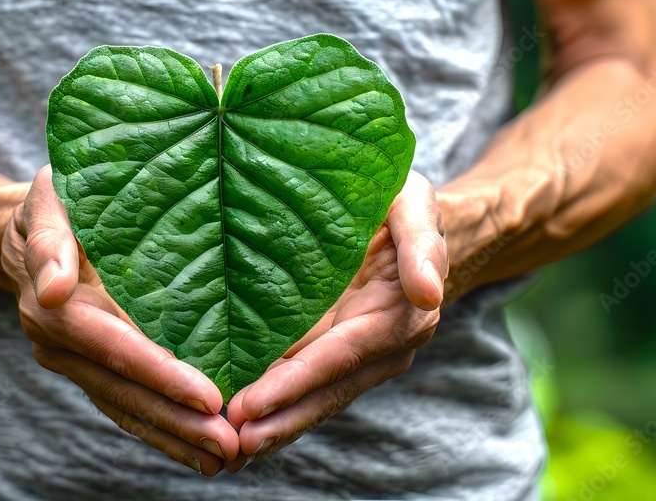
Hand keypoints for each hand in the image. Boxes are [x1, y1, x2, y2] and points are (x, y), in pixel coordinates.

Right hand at [1, 166, 239, 474]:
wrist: (22, 226)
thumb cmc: (53, 197)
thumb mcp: (48, 199)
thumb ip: (51, 241)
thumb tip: (53, 287)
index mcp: (53, 305)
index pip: (113, 346)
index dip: (159, 373)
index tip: (208, 398)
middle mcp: (58, 344)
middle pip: (123, 391)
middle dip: (177, 421)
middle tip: (230, 445)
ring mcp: (72, 362)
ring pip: (126, 408)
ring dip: (174, 437)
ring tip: (224, 459)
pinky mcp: (87, 369)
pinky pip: (124, 405)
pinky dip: (160, 431)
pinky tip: (197, 450)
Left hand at [224, 171, 447, 470]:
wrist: (407, 221)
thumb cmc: (404, 202)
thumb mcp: (415, 205)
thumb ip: (422, 246)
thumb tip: (427, 295)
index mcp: (397, 315)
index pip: (339, 355)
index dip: (296, 382)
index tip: (253, 405)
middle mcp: (379, 348)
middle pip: (324, 392)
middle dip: (278, 420)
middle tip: (229, 443)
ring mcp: (357, 357)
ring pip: (314, 400)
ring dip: (274, 427)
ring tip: (228, 452)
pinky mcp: (336, 354)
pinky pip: (306, 388)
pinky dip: (276, 411)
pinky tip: (239, 429)